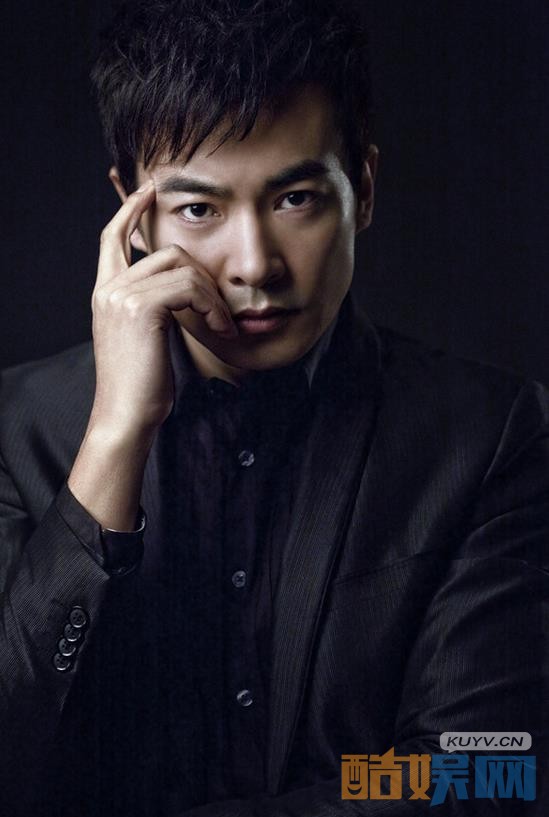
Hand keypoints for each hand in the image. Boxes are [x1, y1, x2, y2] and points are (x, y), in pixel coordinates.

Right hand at [89, 179, 236, 435]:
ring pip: (182, 266)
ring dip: (213, 295)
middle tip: (221, 310)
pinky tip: (221, 328)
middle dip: (203, 276)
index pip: (113, 237)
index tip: (150, 190)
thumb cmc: (142, 384)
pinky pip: (190, 286)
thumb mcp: (146, 338)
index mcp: (106, 292)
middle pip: (166, 252)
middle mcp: (108, 288)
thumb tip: (183, 289)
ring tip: (223, 325)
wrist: (127, 415)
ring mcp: (121, 295)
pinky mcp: (140, 307)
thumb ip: (155, 306)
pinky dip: (213, 306)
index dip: (131, 211)